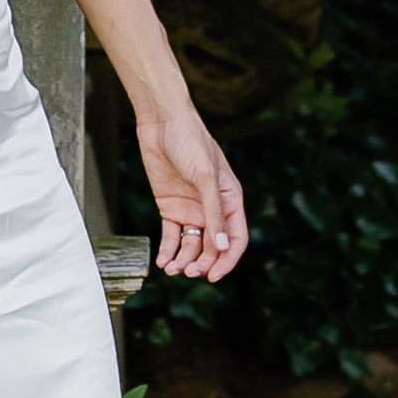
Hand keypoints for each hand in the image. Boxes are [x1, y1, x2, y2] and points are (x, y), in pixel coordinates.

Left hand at [135, 100, 247, 283]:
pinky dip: (168, 250)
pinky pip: (172, 236)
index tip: (214, 276)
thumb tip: (223, 246)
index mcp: (230, 199)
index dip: (228, 260)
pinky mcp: (170, 207)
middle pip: (213, 246)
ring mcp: (191, 208)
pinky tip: (163, 261)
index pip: (236, 238)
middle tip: (190, 272)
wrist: (162, 122)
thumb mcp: (205, 176)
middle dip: (203, 263)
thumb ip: (214, 212)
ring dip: (185, 260)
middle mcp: (213, 208)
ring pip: (192, 245)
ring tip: (173, 269)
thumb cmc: (190, 141)